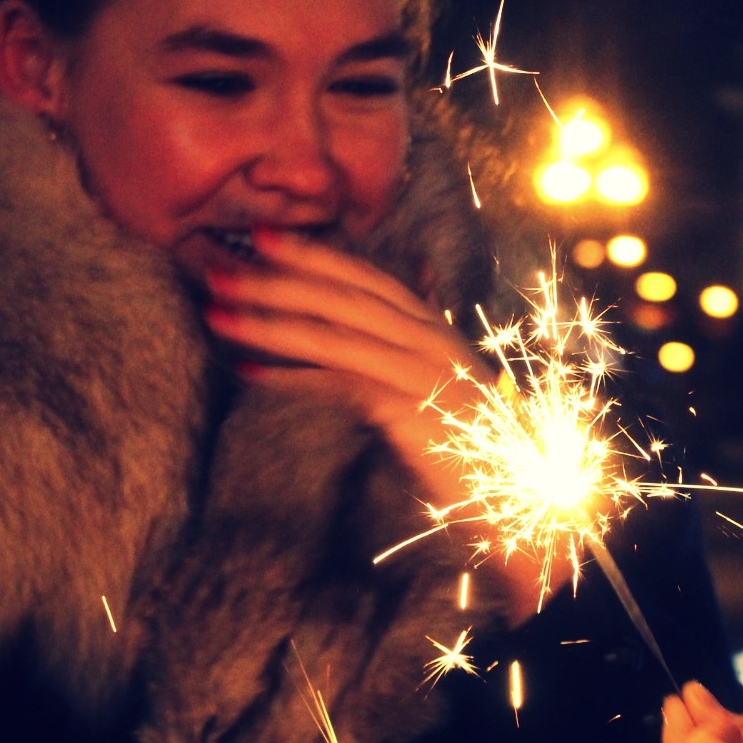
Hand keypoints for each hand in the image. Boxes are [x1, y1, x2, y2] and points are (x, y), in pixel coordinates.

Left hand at [200, 227, 548, 610]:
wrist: (527, 504)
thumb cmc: (481, 455)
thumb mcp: (450, 389)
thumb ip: (422, 344)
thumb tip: (403, 299)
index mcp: (438, 332)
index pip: (371, 280)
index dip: (317, 256)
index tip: (267, 238)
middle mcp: (434, 342)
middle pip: (347, 297)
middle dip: (279, 278)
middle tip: (218, 266)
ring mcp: (426, 373)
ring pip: (337, 335)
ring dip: (269, 321)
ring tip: (216, 313)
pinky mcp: (415, 411)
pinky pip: (340, 384)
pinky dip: (289, 377)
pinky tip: (247, 372)